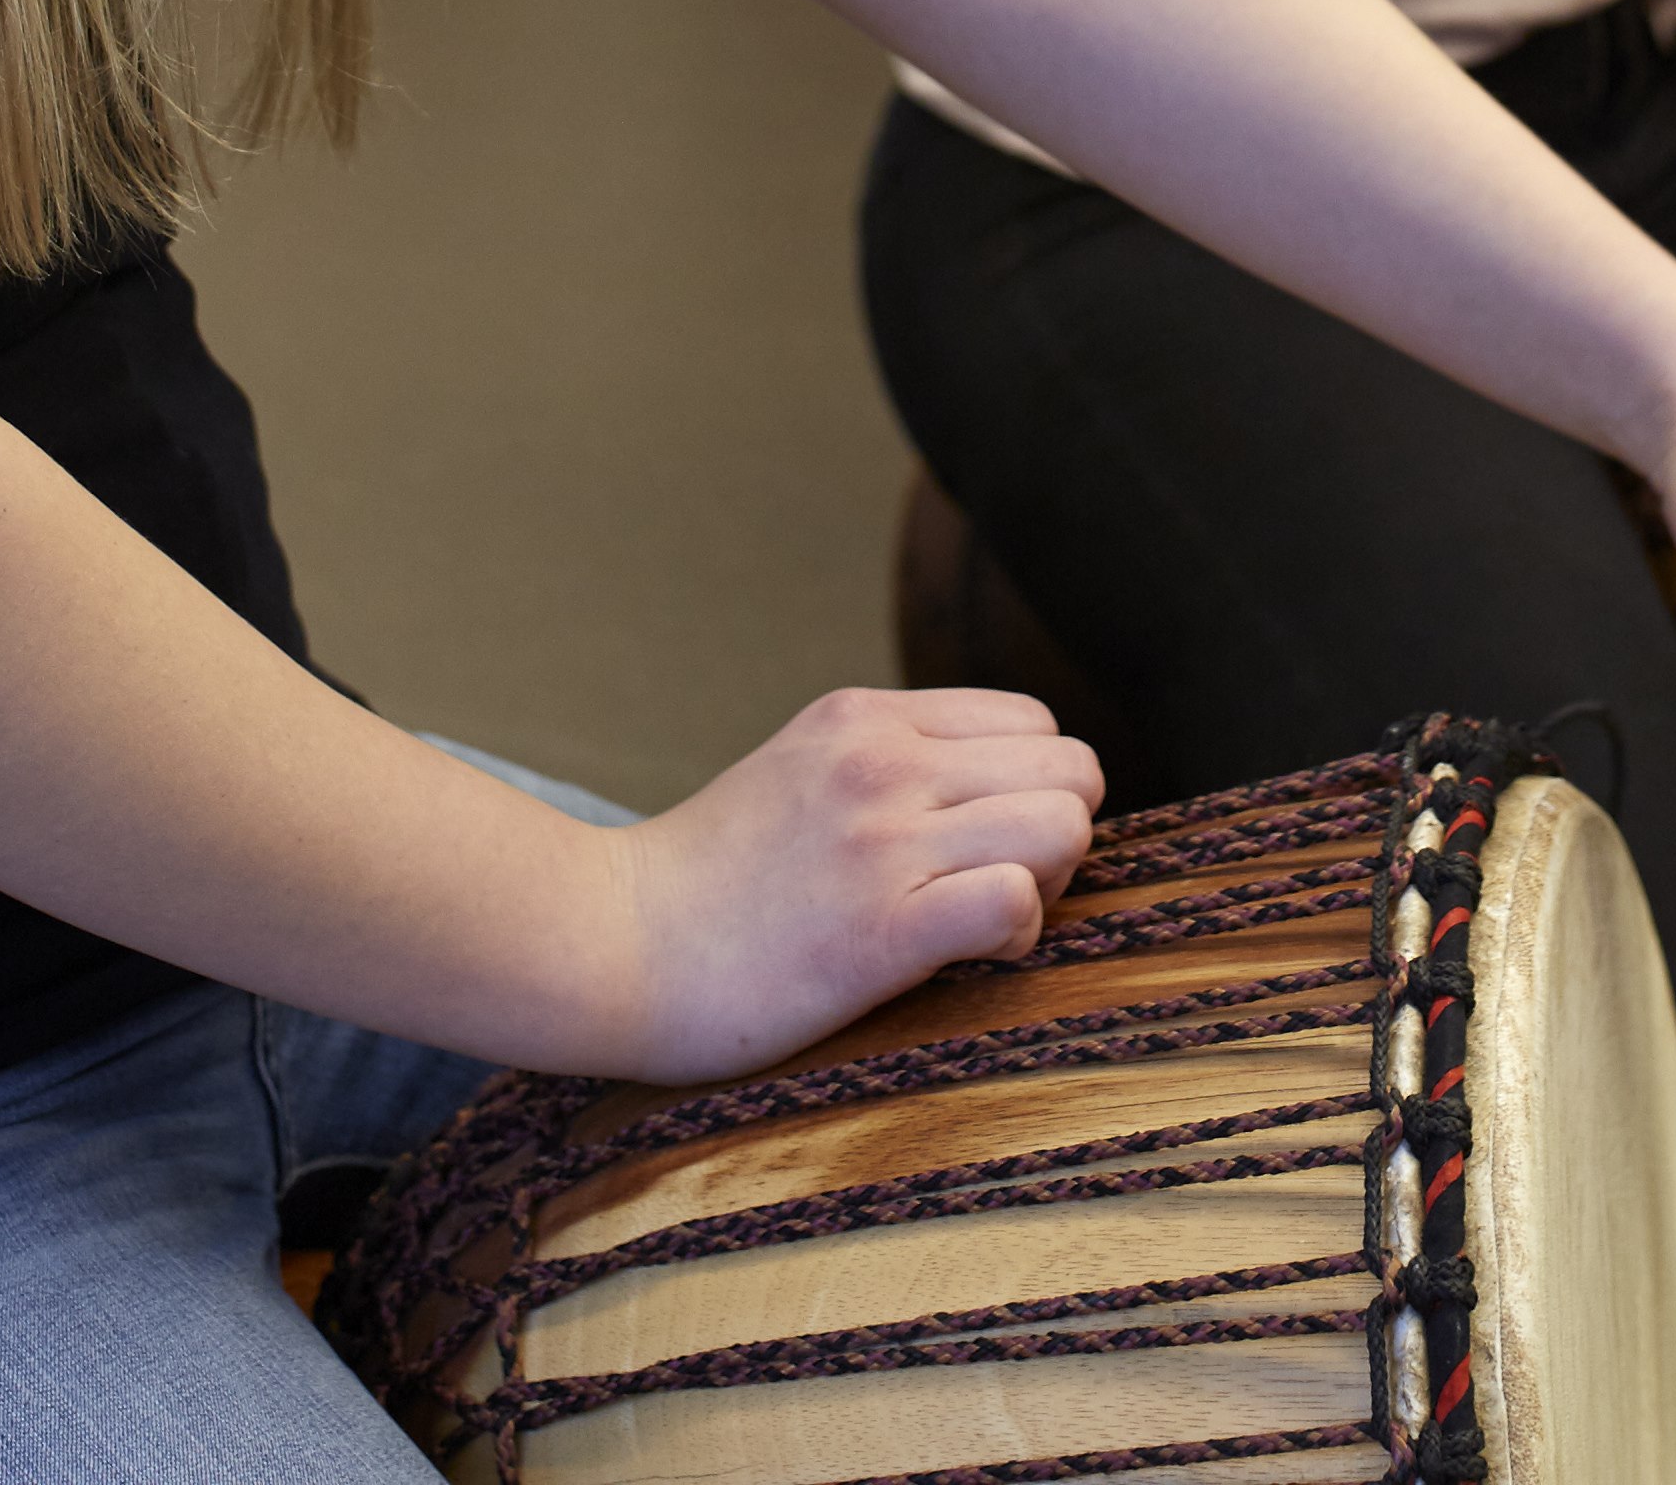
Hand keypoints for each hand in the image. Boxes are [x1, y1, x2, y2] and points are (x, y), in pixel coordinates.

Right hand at [607, 687, 1103, 1083]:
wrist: (602, 944)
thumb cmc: (703, 885)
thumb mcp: (798, 774)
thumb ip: (884, 766)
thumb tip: (990, 796)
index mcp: (864, 718)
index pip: (1033, 722)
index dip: (1029, 790)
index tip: (978, 846)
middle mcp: (882, 762)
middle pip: (1072, 767)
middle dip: (1055, 835)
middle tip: (991, 888)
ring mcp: (881, 840)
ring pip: (1064, 824)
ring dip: (1046, 885)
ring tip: (977, 923)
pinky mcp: (878, 928)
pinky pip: (1015, 901)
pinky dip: (1016, 935)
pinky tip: (964, 957)